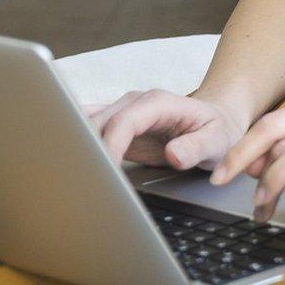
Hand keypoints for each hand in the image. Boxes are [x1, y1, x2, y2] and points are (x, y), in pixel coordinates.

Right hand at [80, 88, 250, 171]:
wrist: (216, 121)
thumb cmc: (217, 130)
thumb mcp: (217, 140)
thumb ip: (196, 147)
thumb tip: (173, 155)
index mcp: (158, 103)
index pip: (124, 122)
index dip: (111, 147)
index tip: (106, 173)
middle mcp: (135, 103)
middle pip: (98, 123)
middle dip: (88, 151)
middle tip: (85, 182)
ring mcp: (122, 111)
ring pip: (85, 125)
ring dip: (77, 148)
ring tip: (72, 176)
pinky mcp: (115, 125)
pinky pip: (87, 129)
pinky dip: (76, 144)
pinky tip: (68, 162)